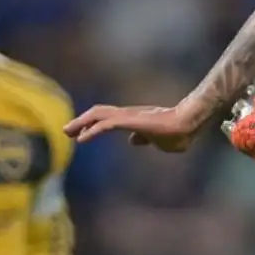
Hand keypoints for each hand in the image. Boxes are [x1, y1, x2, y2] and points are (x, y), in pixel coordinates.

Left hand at [64, 101, 205, 150]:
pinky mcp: (130, 121)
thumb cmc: (177, 134)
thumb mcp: (156, 140)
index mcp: (134, 118)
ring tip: (67, 131)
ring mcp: (129, 116)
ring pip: (99, 115)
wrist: (187, 125)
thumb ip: (143, 138)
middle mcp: (128, 114)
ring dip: (81, 122)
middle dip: (81, 122)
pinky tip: (81, 139)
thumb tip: (133, 141)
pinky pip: (106, 124)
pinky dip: (92, 130)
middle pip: (99, 113)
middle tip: (67, 130)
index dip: (93, 124)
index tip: (81, 134)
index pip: (109, 117)